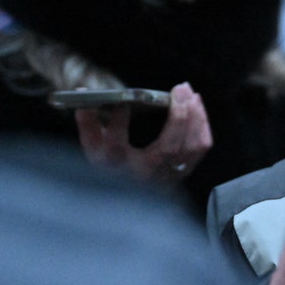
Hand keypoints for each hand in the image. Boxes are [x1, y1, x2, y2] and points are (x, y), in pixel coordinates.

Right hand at [75, 82, 211, 185]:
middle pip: (168, 148)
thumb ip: (87, 122)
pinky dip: (202, 125)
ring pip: (191, 147)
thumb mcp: (93, 148)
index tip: (122, 103)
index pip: (116, 147)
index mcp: (119, 168)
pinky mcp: (183, 171)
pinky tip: (196, 106)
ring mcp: (168, 175)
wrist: (131, 196)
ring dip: (195, 117)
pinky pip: (201, 148)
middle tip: (179, 88)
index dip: (118, 123)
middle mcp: (146, 175)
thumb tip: (82, 94)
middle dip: (177, 116)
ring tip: (189, 93)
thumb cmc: (112, 166)